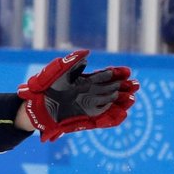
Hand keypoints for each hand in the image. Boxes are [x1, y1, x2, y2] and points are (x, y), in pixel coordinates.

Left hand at [17, 49, 138, 141]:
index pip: (106, 76)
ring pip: (112, 105)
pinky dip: (114, 118)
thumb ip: (72, 61)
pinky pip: (105, 120)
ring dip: (123, 103)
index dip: (117, 73)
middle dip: (125, 88)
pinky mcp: (90, 120)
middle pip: (114, 90)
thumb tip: (87, 53)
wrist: (38, 105)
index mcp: (86, 81)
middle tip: (136, 85)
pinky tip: (122, 113)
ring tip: (131, 99)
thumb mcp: (58, 70)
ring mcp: (92, 107)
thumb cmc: (45, 85)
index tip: (127, 71)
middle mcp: (92, 94)